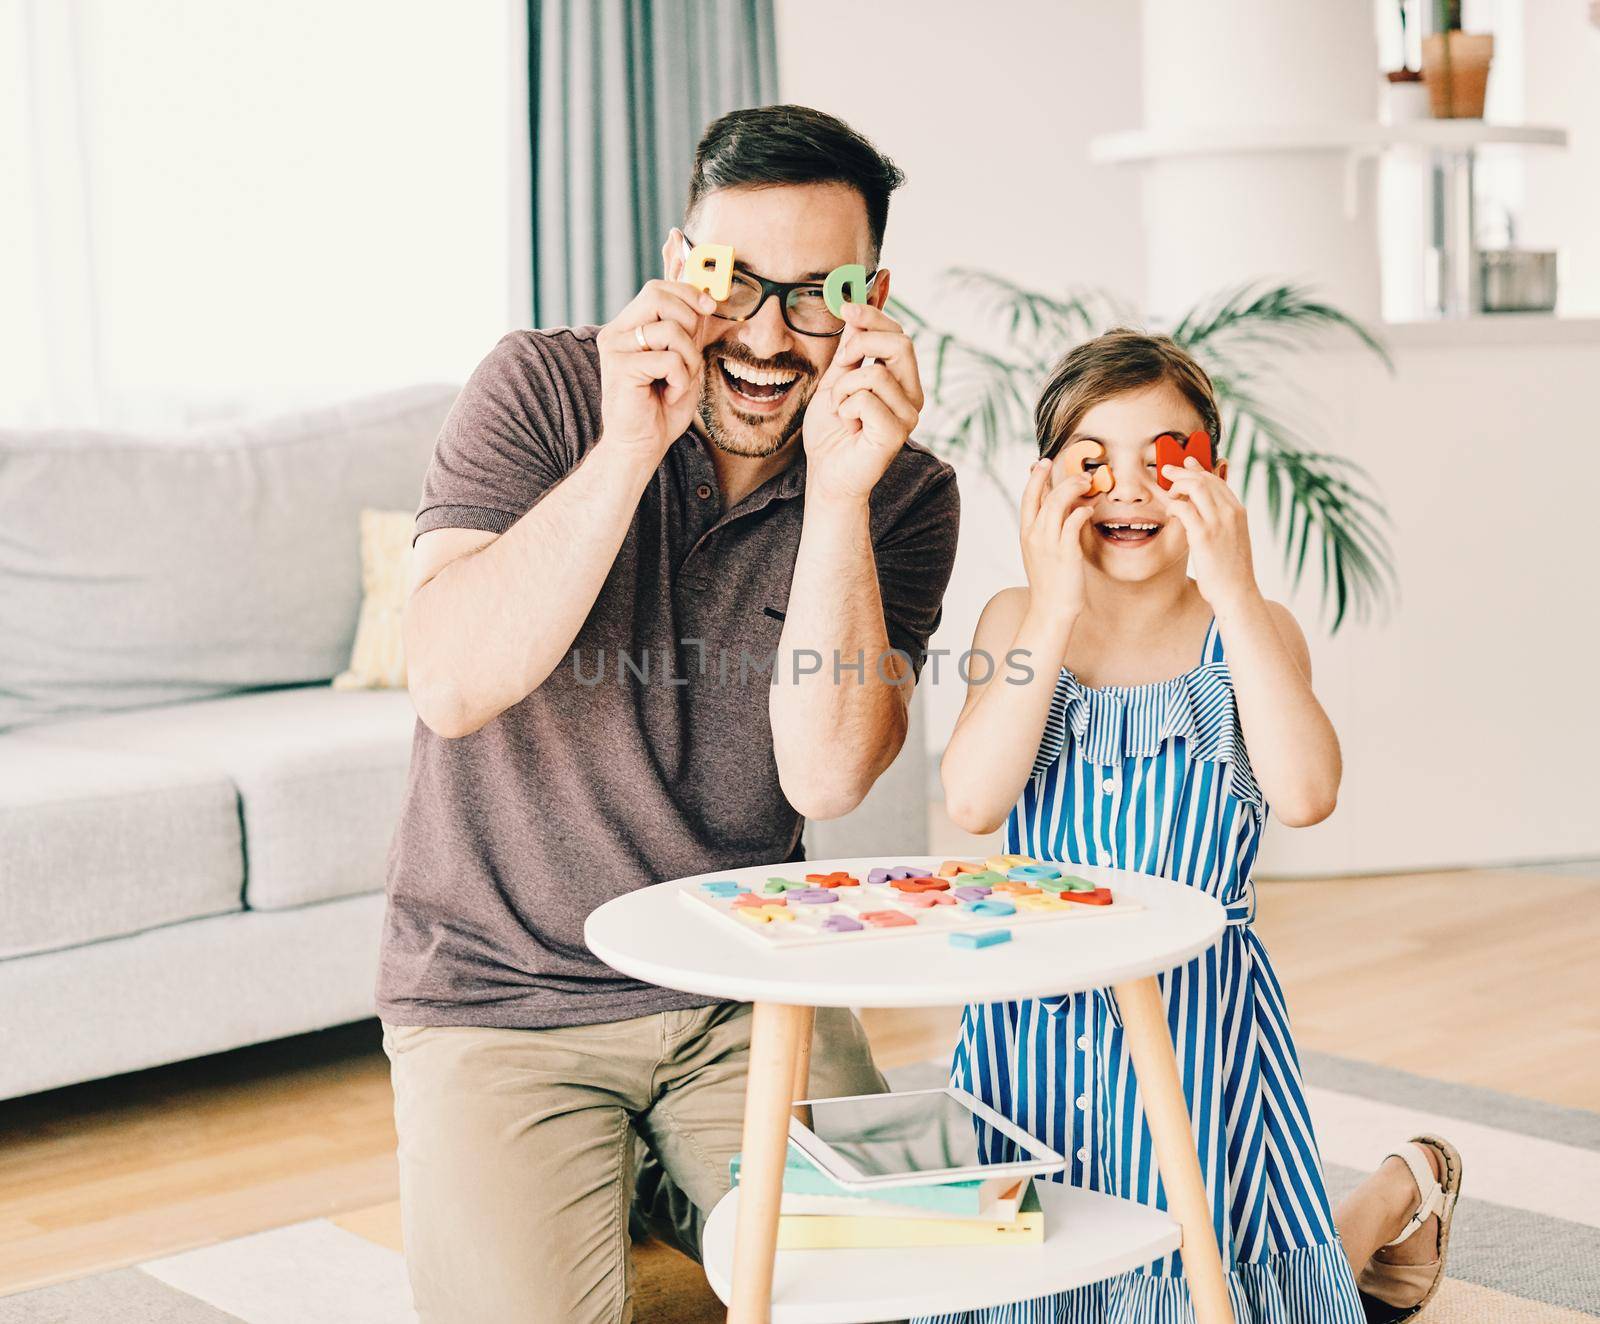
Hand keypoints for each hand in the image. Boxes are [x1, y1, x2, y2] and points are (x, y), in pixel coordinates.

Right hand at [596, 280, 716, 461]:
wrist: (641, 447)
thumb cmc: (662, 408)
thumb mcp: (683, 361)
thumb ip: (688, 332)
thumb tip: (705, 300)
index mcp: (627, 327)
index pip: (657, 289)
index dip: (687, 292)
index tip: (709, 308)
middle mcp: (616, 333)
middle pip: (658, 296)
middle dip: (689, 323)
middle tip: (689, 355)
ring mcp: (615, 348)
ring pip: (670, 329)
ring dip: (688, 359)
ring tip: (678, 382)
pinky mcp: (620, 368)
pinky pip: (669, 359)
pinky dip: (681, 380)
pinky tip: (669, 394)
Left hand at [802, 303, 923, 502]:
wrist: (826, 473)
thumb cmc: (832, 430)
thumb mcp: (837, 378)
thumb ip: (851, 347)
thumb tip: (858, 305)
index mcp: (902, 379)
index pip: (898, 334)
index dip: (873, 315)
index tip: (846, 307)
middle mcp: (912, 395)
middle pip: (901, 344)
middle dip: (863, 341)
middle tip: (840, 360)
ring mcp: (908, 415)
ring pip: (876, 373)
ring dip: (844, 387)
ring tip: (840, 408)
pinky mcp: (897, 433)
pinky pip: (866, 400)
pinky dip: (845, 408)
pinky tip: (847, 425)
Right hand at [1020, 460, 1094, 621]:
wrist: (1051, 609)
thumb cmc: (1050, 582)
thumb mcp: (1042, 553)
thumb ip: (1049, 531)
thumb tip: (1065, 511)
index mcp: (1027, 533)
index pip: (1028, 497)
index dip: (1035, 477)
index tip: (1043, 462)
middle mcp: (1034, 535)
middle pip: (1042, 494)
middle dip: (1057, 476)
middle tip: (1075, 470)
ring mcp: (1049, 543)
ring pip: (1057, 502)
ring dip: (1074, 488)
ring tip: (1088, 482)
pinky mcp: (1066, 552)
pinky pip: (1073, 522)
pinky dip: (1082, 511)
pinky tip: (1089, 509)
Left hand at [1162, 457, 1260, 612]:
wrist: (1237, 591)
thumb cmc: (1231, 569)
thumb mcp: (1232, 538)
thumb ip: (1222, 521)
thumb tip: (1206, 511)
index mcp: (1238, 511)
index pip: (1217, 480)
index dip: (1198, 469)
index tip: (1186, 462)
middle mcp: (1230, 512)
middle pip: (1204, 478)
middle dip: (1182, 471)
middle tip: (1167, 471)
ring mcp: (1218, 522)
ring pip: (1194, 486)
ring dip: (1176, 485)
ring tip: (1168, 494)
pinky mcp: (1203, 535)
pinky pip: (1183, 508)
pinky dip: (1173, 505)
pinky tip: (1169, 512)